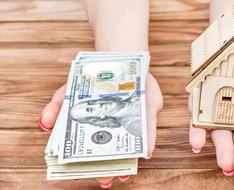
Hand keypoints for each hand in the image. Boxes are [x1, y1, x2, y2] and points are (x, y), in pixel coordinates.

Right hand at [39, 73, 162, 187]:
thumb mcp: (70, 90)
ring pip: (130, 148)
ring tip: (123, 176)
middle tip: (103, 180)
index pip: (87, 151)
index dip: (83, 166)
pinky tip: (145, 153)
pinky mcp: (148, 114)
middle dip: (106, 170)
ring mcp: (131, 123)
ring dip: (128, 163)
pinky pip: (149, 130)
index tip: (78, 176)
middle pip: (109, 154)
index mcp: (92, 127)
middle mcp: (112, 129)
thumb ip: (56, 106)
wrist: (116, 59)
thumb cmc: (93, 79)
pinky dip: (148, 142)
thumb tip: (44, 124)